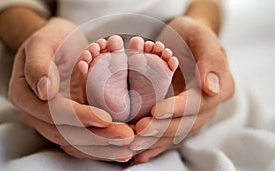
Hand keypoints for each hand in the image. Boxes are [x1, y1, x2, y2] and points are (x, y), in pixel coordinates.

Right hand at [9, 18, 133, 160]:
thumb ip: (38, 64)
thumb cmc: (52, 39)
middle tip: (126, 137)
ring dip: (102, 148)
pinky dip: (100, 147)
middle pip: (65, 133)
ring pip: (74, 143)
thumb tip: (44, 91)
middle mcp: (35, 114)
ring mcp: (50, 121)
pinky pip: (81, 141)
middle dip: (97, 137)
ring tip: (128, 148)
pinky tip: (120, 149)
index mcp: (24, 94)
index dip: (78, 117)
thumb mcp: (42, 41)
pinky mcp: (66, 123)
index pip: (52, 112)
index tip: (105, 118)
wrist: (58, 44)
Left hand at [130, 16, 234, 162]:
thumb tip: (213, 88)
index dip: (177, 109)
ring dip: (154, 141)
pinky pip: (168, 135)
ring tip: (133, 145)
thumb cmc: (192, 35)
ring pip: (174, 134)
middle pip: (185, 123)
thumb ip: (211, 59)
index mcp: (219, 88)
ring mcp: (192, 115)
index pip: (198, 103)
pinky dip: (154, 145)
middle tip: (138, 130)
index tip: (155, 111)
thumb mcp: (202, 37)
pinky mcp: (178, 118)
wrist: (183, 41)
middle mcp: (207, 107)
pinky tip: (139, 154)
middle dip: (161, 129)